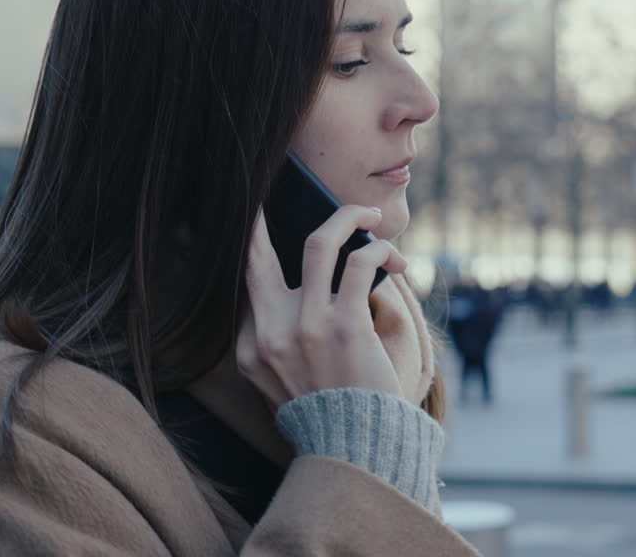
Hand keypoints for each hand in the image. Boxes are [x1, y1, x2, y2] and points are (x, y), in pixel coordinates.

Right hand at [238, 206, 407, 409]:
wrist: (356, 450)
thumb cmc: (329, 413)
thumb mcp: (281, 382)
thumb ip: (279, 339)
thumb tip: (301, 290)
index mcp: (250, 345)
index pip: (245, 280)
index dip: (252, 245)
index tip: (258, 224)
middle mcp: (271, 330)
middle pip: (258, 250)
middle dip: (263, 212)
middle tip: (276, 186)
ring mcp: (307, 325)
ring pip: (318, 243)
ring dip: (347, 219)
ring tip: (368, 215)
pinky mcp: (347, 324)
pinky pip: (361, 263)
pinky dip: (378, 250)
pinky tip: (391, 254)